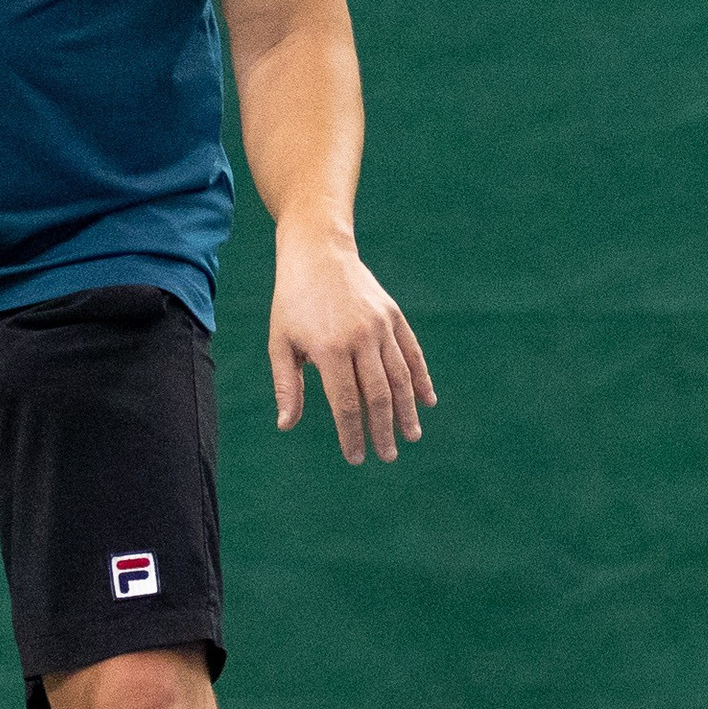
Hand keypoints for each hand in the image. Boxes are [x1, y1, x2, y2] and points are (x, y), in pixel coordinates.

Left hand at [268, 229, 434, 463]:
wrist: (318, 252)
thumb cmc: (293, 301)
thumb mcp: (280, 342)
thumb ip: (287, 385)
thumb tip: (286, 425)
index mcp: (329, 349)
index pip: (346, 403)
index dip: (353, 433)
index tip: (356, 456)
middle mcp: (360, 339)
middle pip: (378, 396)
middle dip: (383, 430)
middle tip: (387, 456)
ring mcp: (380, 326)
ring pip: (400, 377)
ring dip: (407, 410)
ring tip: (411, 436)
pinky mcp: (393, 315)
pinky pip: (411, 352)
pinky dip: (421, 378)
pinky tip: (427, 400)